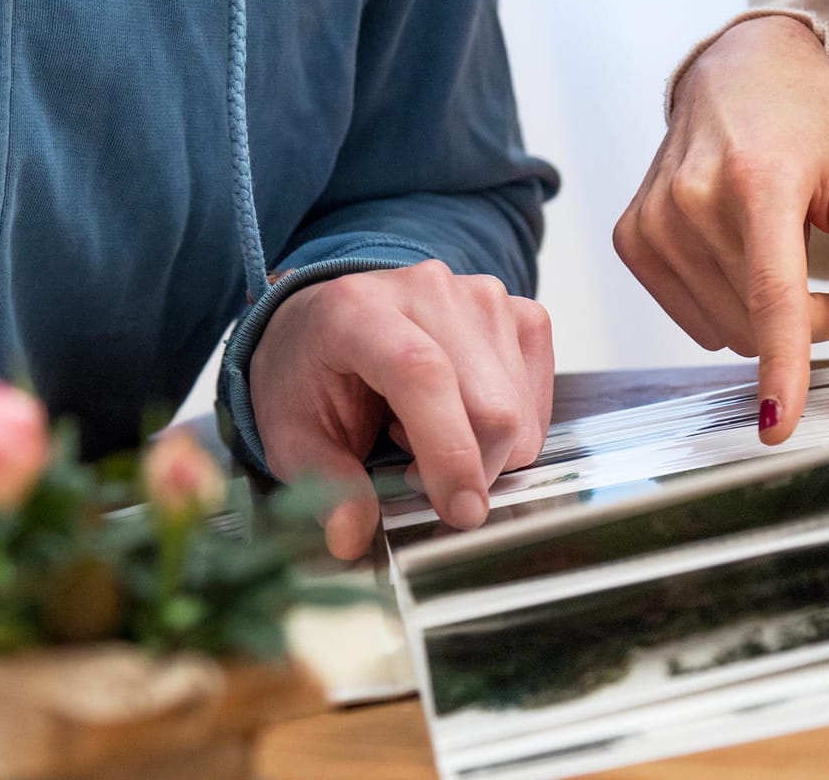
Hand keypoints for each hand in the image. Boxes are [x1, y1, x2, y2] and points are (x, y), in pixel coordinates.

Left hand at [248, 260, 553, 558]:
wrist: (330, 318)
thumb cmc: (310, 372)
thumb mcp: (291, 434)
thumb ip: (324, 483)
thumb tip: (352, 538)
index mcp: (359, 311)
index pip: (424, 375)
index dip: (449, 451)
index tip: (458, 512)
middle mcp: (428, 289)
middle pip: (491, 404)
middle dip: (471, 471)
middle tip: (418, 477)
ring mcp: (481, 295)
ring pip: (520, 411)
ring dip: (485, 450)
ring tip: (426, 431)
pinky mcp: (517, 311)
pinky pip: (537, 396)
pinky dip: (510, 430)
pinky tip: (461, 413)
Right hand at [614, 15, 828, 442]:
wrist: (736, 68)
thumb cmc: (808, 116)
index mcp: (757, 179)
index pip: (773, 294)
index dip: (781, 365)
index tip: (777, 424)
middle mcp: (692, 201)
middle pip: (760, 322)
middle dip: (816, 321)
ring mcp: (654, 222)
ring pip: (727, 330)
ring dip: (772, 318)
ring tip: (794, 256)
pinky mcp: (633, 238)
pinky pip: (693, 318)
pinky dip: (730, 308)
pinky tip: (745, 257)